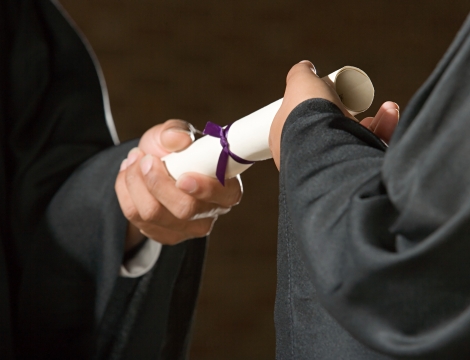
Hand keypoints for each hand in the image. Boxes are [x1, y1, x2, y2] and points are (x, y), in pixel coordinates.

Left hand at [115, 120, 242, 250]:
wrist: (154, 167)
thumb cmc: (174, 150)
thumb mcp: (174, 133)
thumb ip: (176, 131)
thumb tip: (176, 139)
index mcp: (227, 187)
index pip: (225, 195)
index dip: (205, 189)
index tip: (182, 177)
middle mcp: (211, 213)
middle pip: (184, 209)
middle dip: (158, 182)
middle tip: (145, 159)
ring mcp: (187, 228)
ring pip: (153, 214)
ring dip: (136, 183)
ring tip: (133, 160)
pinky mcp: (163, 235)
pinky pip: (136, 218)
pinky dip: (125, 192)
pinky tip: (128, 175)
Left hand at [270, 61, 398, 168]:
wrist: (326, 149)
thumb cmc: (307, 116)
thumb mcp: (299, 84)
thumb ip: (299, 73)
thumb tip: (305, 67)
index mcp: (285, 142)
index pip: (303, 124)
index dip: (321, 109)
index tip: (335, 96)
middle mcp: (304, 158)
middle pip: (331, 132)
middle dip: (351, 116)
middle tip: (360, 104)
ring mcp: (326, 170)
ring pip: (354, 143)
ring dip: (374, 124)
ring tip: (387, 109)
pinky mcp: (352, 178)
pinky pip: (369, 155)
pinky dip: (384, 133)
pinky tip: (391, 116)